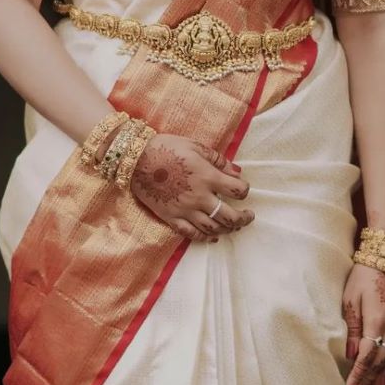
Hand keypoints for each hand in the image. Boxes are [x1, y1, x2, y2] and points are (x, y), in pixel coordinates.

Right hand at [129, 133, 253, 241]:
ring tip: (233, 226)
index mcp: (207, 177)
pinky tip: (213, 236)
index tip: (242, 189)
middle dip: (243, 219)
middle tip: (249, 216)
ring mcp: (185, 210)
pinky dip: (205, 237)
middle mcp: (199, 197)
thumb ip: (218, 160)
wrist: (136, 159)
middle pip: (229, 216)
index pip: (237, 190)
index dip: (244, 190)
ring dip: (228, 229)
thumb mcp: (196, 146)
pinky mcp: (171, 217)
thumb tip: (236, 171)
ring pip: (213, 228)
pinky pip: (191, 234)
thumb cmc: (167, 148)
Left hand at [342, 262, 384, 384]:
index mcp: (377, 322)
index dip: (358, 377)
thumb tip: (352, 355)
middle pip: (380, 363)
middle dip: (367, 382)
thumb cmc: (364, 276)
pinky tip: (378, 370)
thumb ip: (353, 329)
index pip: (367, 358)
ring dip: (377, 375)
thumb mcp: (350, 300)